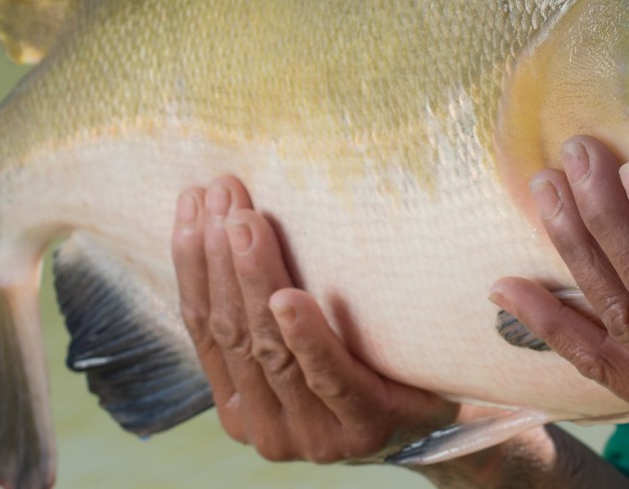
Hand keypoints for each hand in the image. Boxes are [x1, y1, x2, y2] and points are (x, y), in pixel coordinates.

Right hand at [172, 176, 460, 463]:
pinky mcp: (361, 425)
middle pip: (232, 330)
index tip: (191, 202)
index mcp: (239, 405)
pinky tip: (288, 299)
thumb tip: (234, 217)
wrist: (437, 420)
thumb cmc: (363, 365)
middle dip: (219, 257)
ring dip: (253, 279)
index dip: (193, 263)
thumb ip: (267, 310)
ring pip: (270, 348)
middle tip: (220, 195)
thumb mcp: (306, 342)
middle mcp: (265, 427)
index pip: (204, 326)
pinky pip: (328, 377)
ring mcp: (312, 434)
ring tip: (246, 224)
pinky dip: (305, 336)